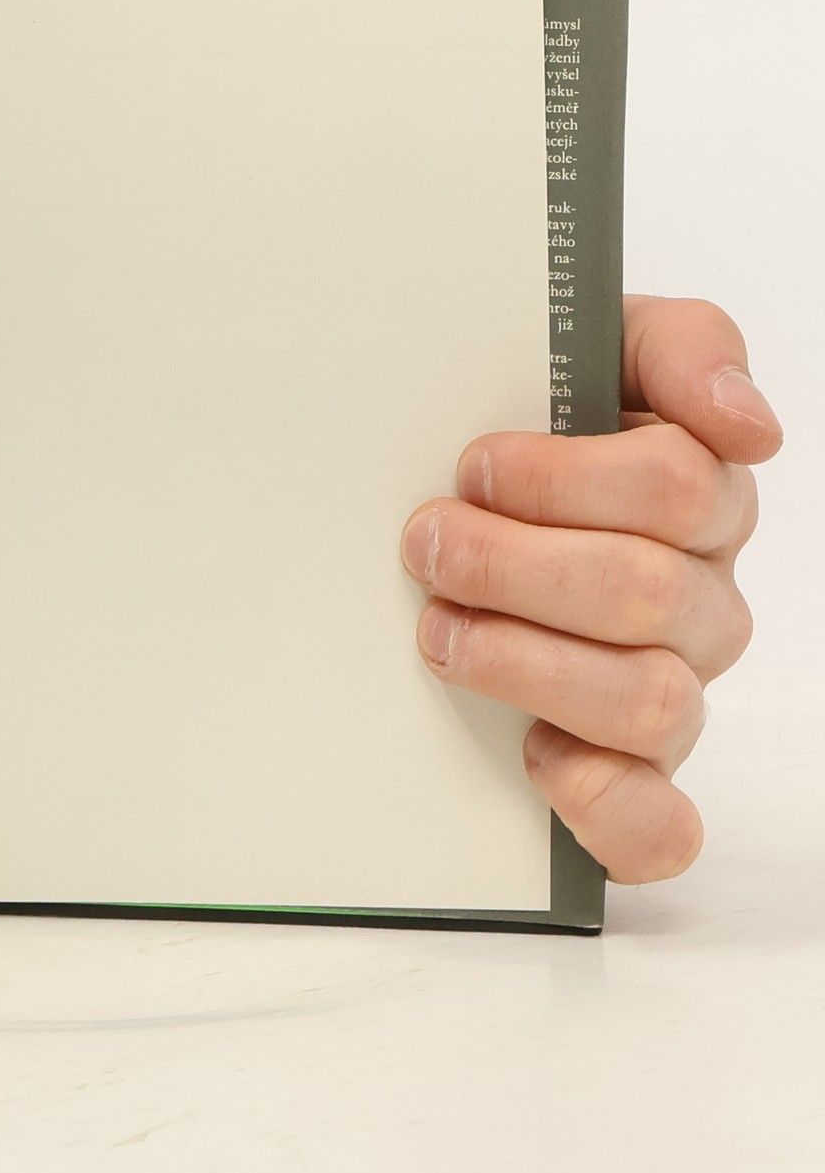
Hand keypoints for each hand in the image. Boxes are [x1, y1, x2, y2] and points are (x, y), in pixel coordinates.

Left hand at [401, 296, 780, 884]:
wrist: (456, 498)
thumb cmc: (525, 425)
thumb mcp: (595, 346)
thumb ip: (680, 346)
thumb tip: (744, 423)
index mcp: (699, 497)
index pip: (675, 486)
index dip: (559, 477)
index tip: (474, 463)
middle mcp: (698, 599)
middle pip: (646, 590)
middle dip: (514, 562)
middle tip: (429, 540)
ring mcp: (670, 689)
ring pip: (650, 699)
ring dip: (526, 662)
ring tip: (438, 627)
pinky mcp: (631, 777)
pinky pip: (658, 827)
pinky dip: (604, 804)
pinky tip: (541, 758)